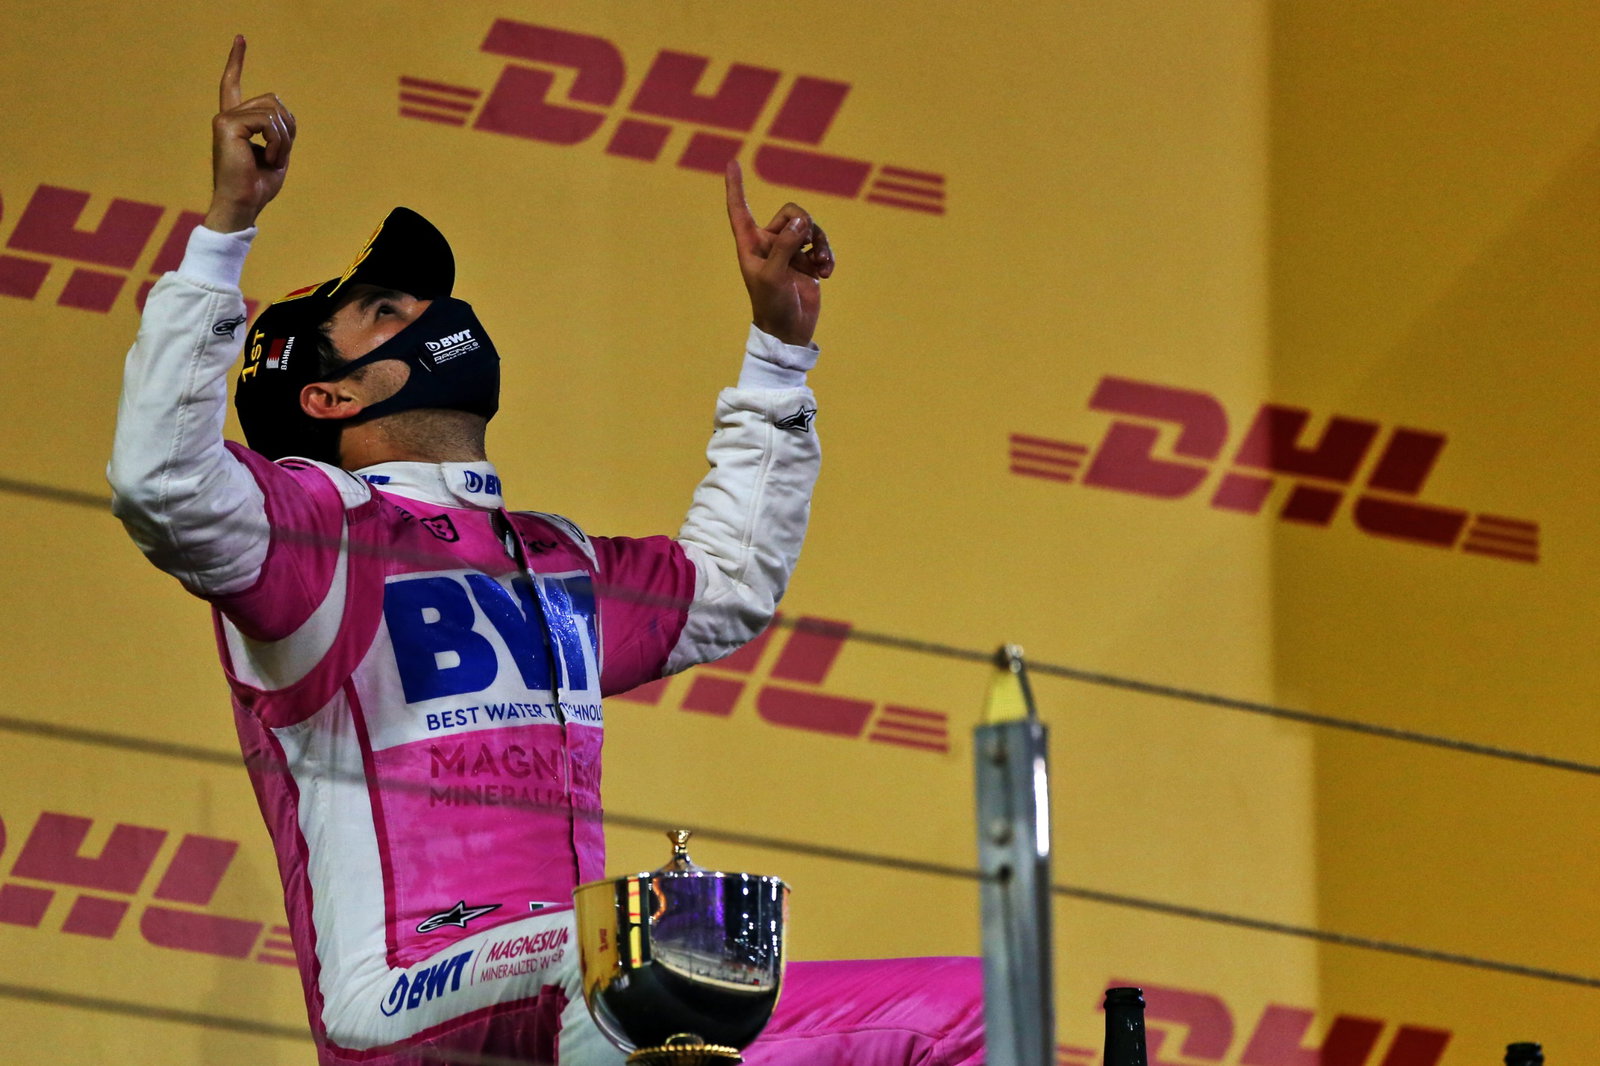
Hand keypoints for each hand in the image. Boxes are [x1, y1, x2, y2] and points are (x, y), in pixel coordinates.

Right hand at [204, 36, 295, 232]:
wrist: (243, 205)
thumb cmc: (258, 186)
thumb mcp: (278, 153)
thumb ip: (280, 129)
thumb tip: (282, 110)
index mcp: (236, 122)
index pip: (234, 85)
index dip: (237, 61)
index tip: (240, 38)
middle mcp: (227, 116)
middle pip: (273, 101)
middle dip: (287, 128)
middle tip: (279, 155)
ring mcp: (225, 119)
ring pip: (273, 111)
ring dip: (284, 138)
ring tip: (273, 159)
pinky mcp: (227, 125)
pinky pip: (268, 122)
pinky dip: (278, 142)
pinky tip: (269, 158)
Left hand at [724, 160, 832, 346]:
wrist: (789, 331)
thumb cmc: (772, 306)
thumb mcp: (774, 276)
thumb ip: (785, 246)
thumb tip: (800, 221)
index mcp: (751, 245)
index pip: (739, 210)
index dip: (735, 187)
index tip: (733, 162)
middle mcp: (769, 243)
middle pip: (790, 212)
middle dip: (804, 224)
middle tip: (808, 243)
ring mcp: (789, 252)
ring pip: (809, 228)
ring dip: (820, 242)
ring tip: (822, 263)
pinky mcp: (807, 262)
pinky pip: (821, 245)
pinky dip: (826, 255)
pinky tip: (826, 273)